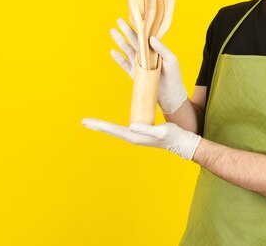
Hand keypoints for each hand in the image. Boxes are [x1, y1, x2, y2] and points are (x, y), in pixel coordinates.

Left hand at [81, 118, 200, 159]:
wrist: (181, 142)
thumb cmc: (173, 136)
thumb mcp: (162, 131)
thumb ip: (147, 129)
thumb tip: (131, 126)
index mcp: (136, 137)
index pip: (114, 130)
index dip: (101, 125)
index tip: (88, 122)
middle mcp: (133, 137)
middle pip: (112, 131)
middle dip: (98, 126)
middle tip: (84, 122)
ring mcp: (136, 136)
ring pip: (116, 131)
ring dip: (104, 127)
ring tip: (92, 123)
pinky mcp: (140, 133)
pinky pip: (123, 130)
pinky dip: (113, 127)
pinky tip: (110, 126)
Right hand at [109, 19, 186, 114]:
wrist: (170, 95)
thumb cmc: (174, 76)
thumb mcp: (171, 60)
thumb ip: (161, 49)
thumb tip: (151, 38)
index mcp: (155, 49)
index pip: (146, 35)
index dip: (140, 26)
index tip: (134, 16)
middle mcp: (146, 55)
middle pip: (134, 40)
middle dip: (126, 30)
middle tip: (119, 20)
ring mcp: (140, 64)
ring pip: (127, 49)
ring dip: (120, 41)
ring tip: (112, 31)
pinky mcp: (135, 74)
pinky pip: (124, 64)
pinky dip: (118, 58)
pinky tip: (112, 51)